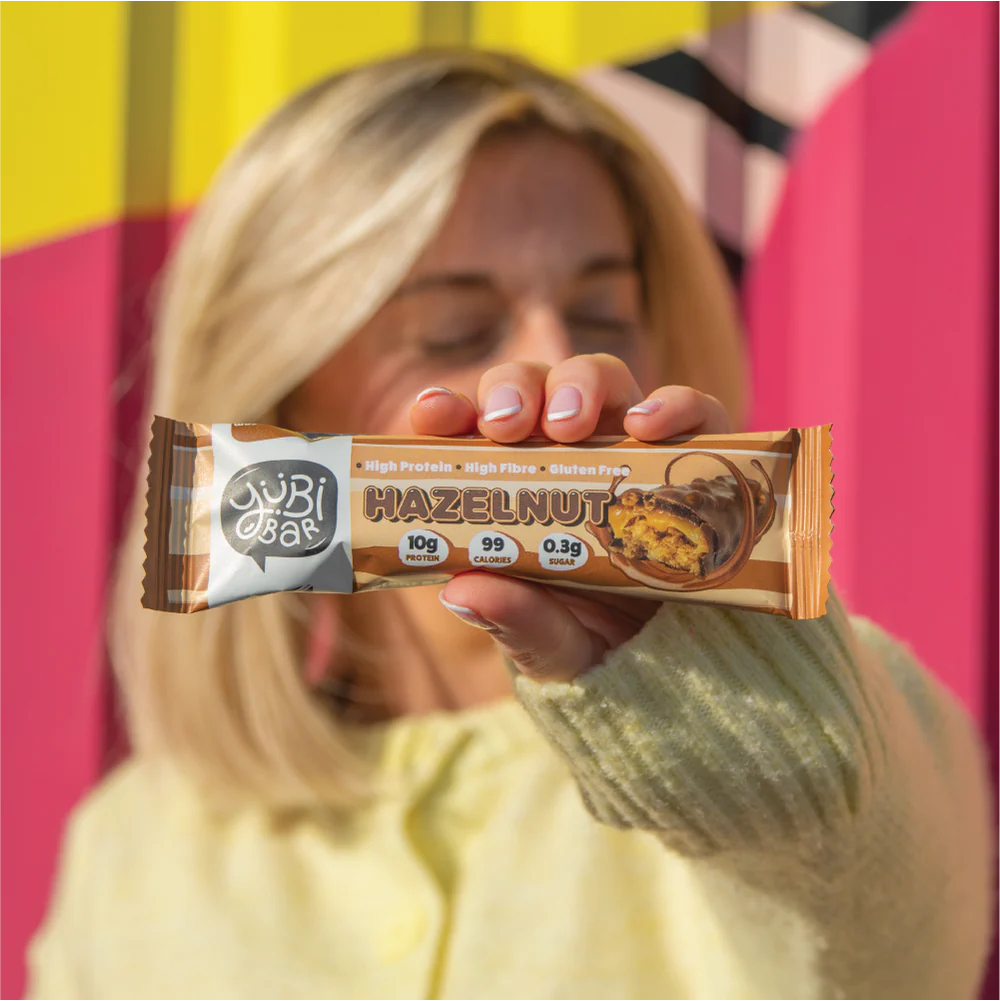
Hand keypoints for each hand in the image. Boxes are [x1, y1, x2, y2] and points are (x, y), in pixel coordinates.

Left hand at [409, 353, 731, 683]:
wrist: (669, 666)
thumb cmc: (588, 640)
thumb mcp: (548, 646)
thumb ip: (514, 621)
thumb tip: (464, 592)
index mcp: (514, 487)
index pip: (470, 431)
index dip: (447, 411)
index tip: (432, 415)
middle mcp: (566, 455)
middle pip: (533, 387)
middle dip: (515, 389)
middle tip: (507, 427)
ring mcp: (626, 449)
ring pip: (602, 378)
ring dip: (581, 384)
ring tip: (570, 425)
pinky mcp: (688, 458)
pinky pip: (693, 412)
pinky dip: (673, 405)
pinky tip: (649, 426)